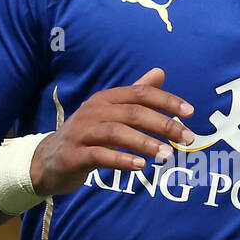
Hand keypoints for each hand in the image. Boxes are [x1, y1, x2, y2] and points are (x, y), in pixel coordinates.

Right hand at [30, 67, 194, 196]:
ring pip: (117, 133)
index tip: (191, 112)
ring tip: (167, 154)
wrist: (48, 160)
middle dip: (164, 124)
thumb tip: (160, 73)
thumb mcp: (111, 113)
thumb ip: (136, 95)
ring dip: (145, 143)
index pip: (140, 94)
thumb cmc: (87, 135)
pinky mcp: (74, 155)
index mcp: (106, 99)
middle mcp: (94, 111)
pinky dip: (121, 160)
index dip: (167, 101)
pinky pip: (99, 155)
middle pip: (133, 113)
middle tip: (187, 138)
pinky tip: (140, 166)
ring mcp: (81, 132)